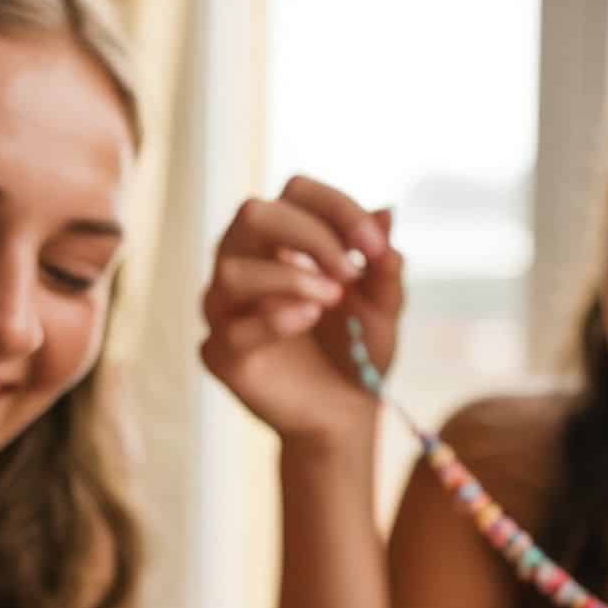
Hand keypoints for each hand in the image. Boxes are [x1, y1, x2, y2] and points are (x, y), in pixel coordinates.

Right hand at [200, 176, 403, 446]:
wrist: (346, 415)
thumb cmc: (358, 350)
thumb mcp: (383, 306)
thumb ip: (383, 264)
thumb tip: (387, 212)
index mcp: (282, 239)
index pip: (296, 192)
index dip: (338, 210)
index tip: (376, 247)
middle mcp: (245, 263)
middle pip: (253, 214)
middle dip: (308, 235)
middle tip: (350, 272)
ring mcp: (226, 309)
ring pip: (232, 269)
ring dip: (290, 277)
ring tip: (332, 299)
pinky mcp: (220, 354)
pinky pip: (231, 328)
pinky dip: (273, 319)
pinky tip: (308, 318)